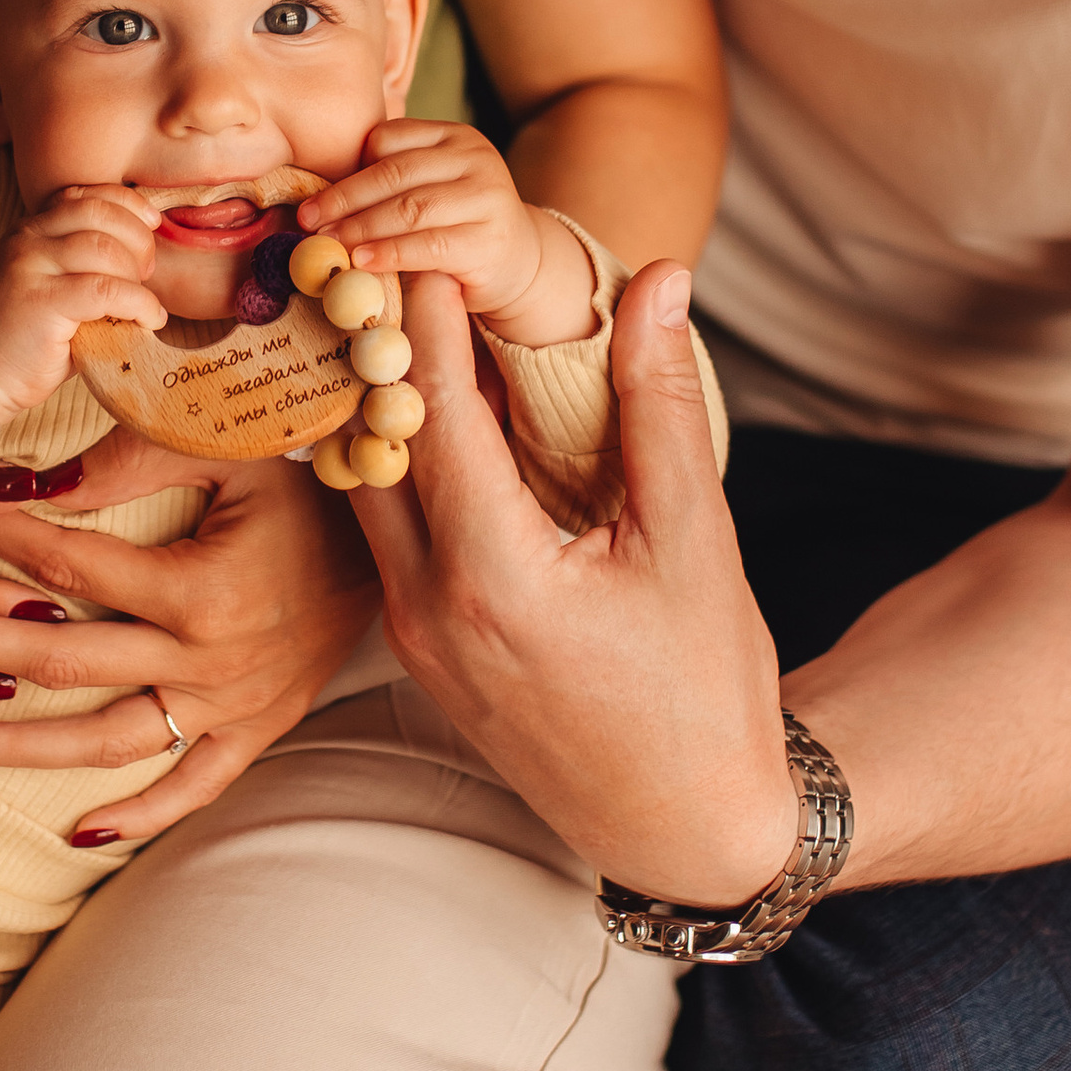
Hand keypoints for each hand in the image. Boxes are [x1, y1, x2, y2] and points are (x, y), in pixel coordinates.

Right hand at [0, 186, 163, 443]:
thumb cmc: (33, 334)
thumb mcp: (58, 283)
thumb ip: (88, 259)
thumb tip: (149, 248)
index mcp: (32, 227)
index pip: (86, 194)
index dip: (128, 204)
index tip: (153, 225)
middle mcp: (26, 238)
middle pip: (99, 214)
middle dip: (137, 240)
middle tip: (147, 273)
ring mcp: (29, 266)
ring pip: (104, 249)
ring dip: (137, 275)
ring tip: (144, 303)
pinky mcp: (40, 301)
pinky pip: (104, 290)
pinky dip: (138, 303)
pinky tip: (149, 319)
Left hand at [0, 432, 382, 838]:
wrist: (413, 534)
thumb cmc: (319, 474)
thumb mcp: (234, 449)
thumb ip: (133, 462)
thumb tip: (31, 484)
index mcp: (202, 588)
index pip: (68, 569)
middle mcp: (211, 660)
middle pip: (60, 659)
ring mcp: (233, 704)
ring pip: (107, 740)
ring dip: (18, 743)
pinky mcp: (257, 730)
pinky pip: (192, 787)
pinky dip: (137, 814)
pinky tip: (76, 831)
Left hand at [297, 121, 596, 343]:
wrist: (521, 262)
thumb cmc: (459, 223)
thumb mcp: (433, 186)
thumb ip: (394, 180)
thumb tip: (320, 197)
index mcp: (454, 136)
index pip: (389, 139)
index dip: (349, 167)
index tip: (316, 195)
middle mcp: (475, 159)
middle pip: (394, 174)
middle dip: (344, 199)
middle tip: (308, 220)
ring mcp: (487, 198)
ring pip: (409, 209)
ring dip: (360, 228)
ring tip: (327, 243)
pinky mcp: (489, 241)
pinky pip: (428, 245)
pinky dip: (389, 253)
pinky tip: (361, 261)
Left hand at [353, 268, 800, 906]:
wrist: (686, 826)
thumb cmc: (705, 689)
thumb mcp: (693, 539)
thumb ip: (660, 401)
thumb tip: (657, 280)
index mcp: (496, 577)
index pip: (436, 414)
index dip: (426, 319)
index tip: (421, 243)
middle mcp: (430, 608)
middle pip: (372, 447)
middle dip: (378, 353)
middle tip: (380, 262)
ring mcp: (414, 637)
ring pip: (365, 496)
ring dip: (375, 411)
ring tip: (387, 324)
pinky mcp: (419, 655)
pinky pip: (385, 539)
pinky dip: (393, 469)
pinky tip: (417, 420)